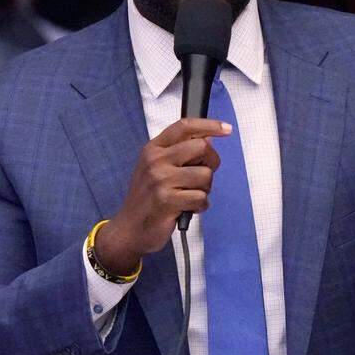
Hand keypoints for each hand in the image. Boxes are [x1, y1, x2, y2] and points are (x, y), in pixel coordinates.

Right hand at [94, 118, 230, 274]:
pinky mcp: (167, 201)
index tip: (226, 128)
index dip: (209, 125)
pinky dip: (200, 206)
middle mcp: (155, 160)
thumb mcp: (156, 168)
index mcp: (153, 149)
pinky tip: (187, 208)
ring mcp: (160, 180)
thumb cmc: (147, 198)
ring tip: (189, 195)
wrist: (129, 229)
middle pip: (202, 147)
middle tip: (202, 176)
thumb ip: (179, 152)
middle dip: (211, 163)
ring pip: (205, 175)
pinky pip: (201, 198)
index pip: (184, 126)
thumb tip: (209, 139)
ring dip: (205, 189)